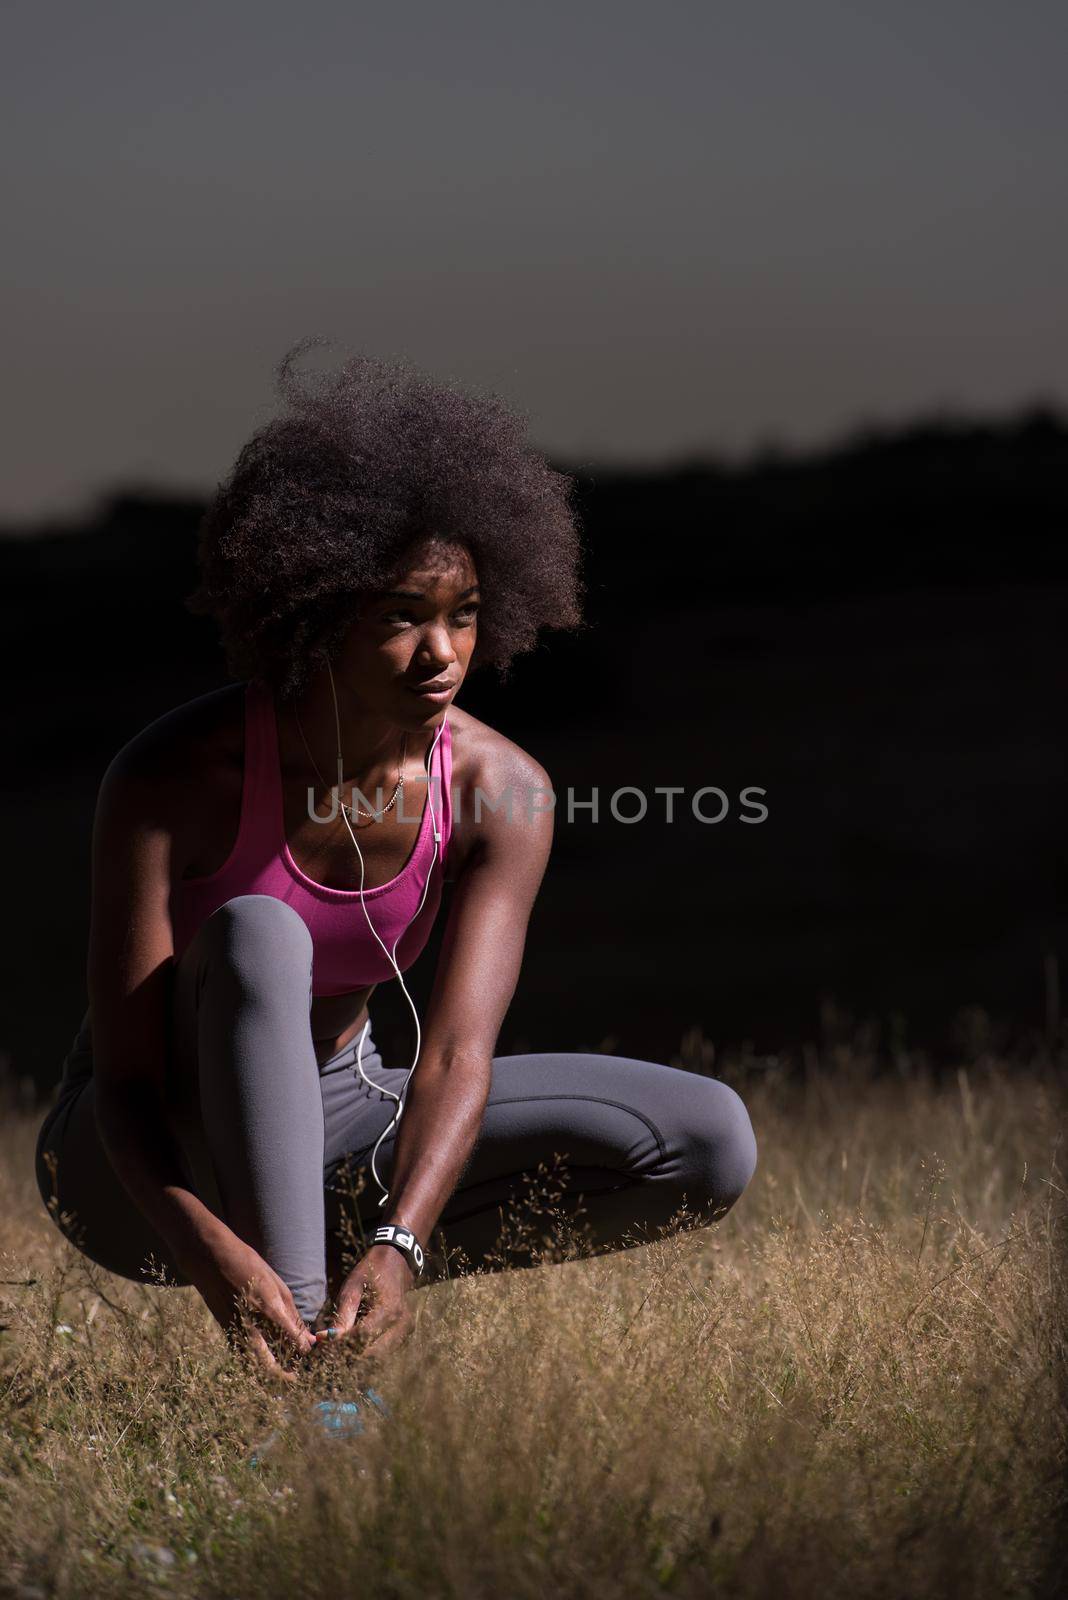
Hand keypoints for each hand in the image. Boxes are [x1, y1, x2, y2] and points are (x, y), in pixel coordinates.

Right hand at [179, 1223, 315, 1381]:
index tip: (310, 1351)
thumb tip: (308, 1338)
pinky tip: (265, 1357)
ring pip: (253, 1365)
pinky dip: (254, 1361)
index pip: (292, 1340)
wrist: (210, 1260)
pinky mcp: (225, 1332)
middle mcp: (251, 1325)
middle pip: (269, 1365)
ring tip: (283, 1369)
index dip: (303, 1350)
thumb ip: (292, 1313)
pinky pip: (242, 1354)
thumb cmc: (248, 1265)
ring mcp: (235, 1331)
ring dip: (268, 1371)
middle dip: (284, 1375)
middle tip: (295, 1377)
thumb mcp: (276, 1283)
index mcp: (268, 1308)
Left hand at [317, 1244, 414, 1359]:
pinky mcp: (404, 1334)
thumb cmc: (372, 1271)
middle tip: (330, 1349)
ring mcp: (405, 1330)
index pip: (363, 1336)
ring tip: (341, 1347)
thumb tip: (326, 1338)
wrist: (396, 1262)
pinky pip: (385, 1351)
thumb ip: (343, 1314)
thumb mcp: (353, 1286)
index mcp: (389, 1309)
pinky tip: (355, 1344)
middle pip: (373, 1353)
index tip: (324, 1342)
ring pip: (380, 1356)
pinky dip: (368, 1352)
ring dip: (359, 1356)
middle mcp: (401, 1323)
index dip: (341, 1343)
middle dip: (349, 1355)